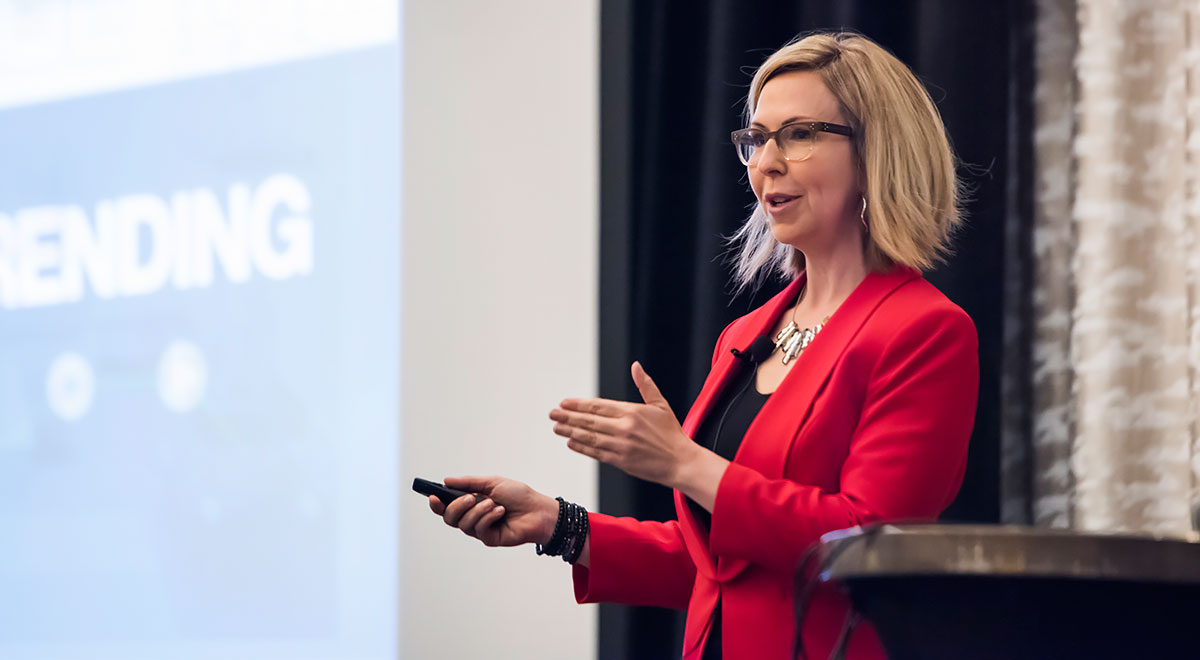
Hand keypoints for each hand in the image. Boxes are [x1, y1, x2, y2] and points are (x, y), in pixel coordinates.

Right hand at [428, 476, 557, 546]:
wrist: (538, 509)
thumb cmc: (518, 495)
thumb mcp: (492, 483)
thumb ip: (468, 483)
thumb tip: (446, 481)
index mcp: (471, 503)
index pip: (447, 506)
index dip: (436, 503)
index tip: (432, 496)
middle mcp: (473, 517)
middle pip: (449, 518)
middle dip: (456, 506)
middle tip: (470, 498)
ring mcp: (480, 529)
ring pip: (463, 524)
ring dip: (478, 511)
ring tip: (493, 503)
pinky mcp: (490, 539)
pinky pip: (479, 529)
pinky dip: (488, 517)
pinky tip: (500, 512)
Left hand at [549, 362, 701, 487]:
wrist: (680, 462)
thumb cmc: (671, 434)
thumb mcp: (660, 404)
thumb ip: (645, 385)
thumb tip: (636, 366)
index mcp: (631, 412)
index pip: (598, 406)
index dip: (578, 405)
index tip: (564, 403)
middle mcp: (624, 428)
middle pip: (589, 421)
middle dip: (567, 417)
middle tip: (552, 414)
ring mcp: (621, 445)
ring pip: (589, 437)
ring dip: (570, 432)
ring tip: (556, 427)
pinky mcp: (620, 461)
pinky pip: (596, 453)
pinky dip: (582, 448)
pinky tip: (571, 443)